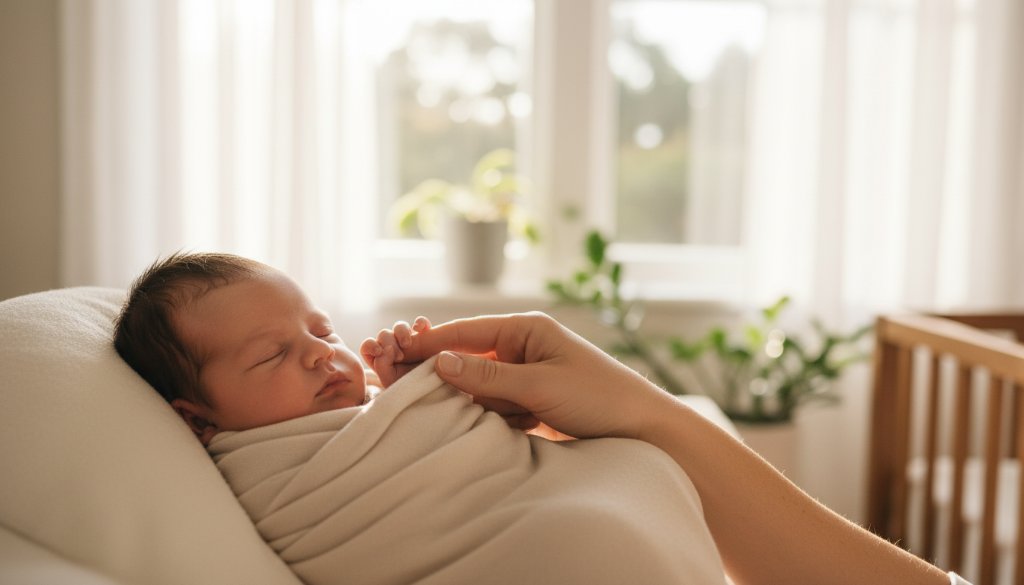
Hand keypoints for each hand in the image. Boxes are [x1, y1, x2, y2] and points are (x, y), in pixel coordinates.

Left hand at [359, 316, 431, 387]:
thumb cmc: (414, 391)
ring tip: (408, 344)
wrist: (437, 390)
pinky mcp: (428, 339)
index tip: (379, 352)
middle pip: (383, 334)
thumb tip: (387, 348)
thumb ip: (382, 366)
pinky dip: (420, 323)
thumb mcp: (392, 383)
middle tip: (399, 356)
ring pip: (399, 327)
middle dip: (388, 342)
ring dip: (401, 332)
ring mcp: (412, 344)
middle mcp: (396, 352)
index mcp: (384, 364)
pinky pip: (421, 323)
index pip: (367, 347)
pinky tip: (423, 329)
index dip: (370, 346)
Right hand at [396, 312, 675, 440]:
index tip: (394, 349)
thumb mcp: (540, 385)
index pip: (467, 332)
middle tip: (400, 380)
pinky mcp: (531, 402)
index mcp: (526, 329)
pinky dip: (487, 417)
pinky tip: (482, 424)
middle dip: (443, 375)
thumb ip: (488, 375)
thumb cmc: (598, 397)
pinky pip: (496, 407)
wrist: (643, 430)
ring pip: (478, 388)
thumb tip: (440, 362)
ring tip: (445, 407)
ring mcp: (526, 376)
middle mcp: (522, 348)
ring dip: (467, 401)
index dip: (430, 342)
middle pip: (466, 360)